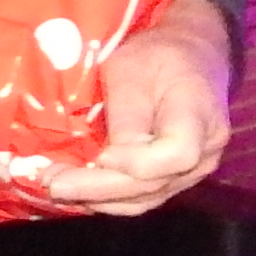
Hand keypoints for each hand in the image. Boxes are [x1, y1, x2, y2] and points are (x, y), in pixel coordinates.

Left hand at [24, 0, 234, 215]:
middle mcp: (205, 152)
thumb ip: (126, 116)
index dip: (136, 163)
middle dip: (96, 188)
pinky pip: (141, 198)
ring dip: (96, 199)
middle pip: (152, 185)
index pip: (176, 154)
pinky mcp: (175, 180)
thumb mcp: (131, 69)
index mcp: (199, 114)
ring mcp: (193, 171)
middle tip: (51, 183)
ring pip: (144, 200)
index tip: (101, 156)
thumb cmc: (157, 55)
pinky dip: (107, 199)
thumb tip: (106, 162)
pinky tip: (75, 191)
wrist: (191, 56)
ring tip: (55, 188)